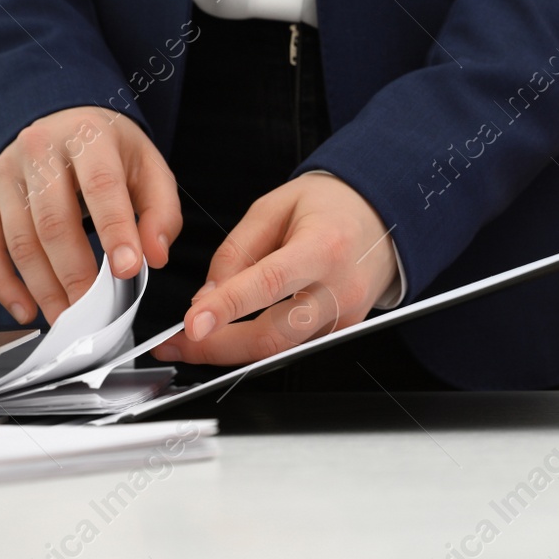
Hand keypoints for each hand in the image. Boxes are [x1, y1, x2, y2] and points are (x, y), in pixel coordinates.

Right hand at [0, 107, 181, 324]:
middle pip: (54, 222)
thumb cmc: (109, 151)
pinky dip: (3, 284)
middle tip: (94, 312)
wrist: (62, 121)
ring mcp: (5, 172)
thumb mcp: (148, 167)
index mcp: (88, 136)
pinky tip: (26, 308)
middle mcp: (39, 149)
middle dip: (75, 275)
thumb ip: (161, 211)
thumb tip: (155, 256)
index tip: (129, 270)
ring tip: (67, 317)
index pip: (101, 186)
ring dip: (43, 288)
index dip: (115, 231)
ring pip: (19, 240)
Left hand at [151, 174, 396, 365]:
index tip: (191, 324)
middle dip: (216, 346)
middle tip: (176, 343)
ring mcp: (345, 316)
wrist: (383, 218)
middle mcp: (340, 288)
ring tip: (195, 339)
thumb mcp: (274, 207)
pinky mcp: (342, 331)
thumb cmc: (331, 208)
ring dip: (230, 350)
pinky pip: (292, 347)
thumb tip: (206, 297)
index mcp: (323, 247)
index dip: (227, 308)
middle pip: (272, 335)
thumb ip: (236, 251)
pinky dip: (256, 345)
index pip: (269, 284)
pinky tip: (233, 334)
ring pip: (278, 350)